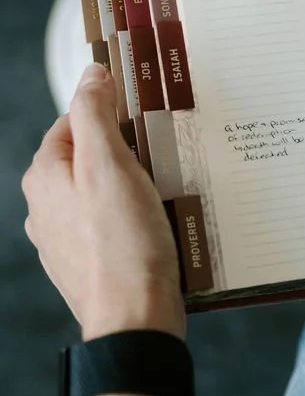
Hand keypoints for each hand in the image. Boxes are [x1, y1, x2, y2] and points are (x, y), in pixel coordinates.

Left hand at [22, 64, 184, 340]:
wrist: (135, 320)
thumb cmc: (124, 245)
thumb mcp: (110, 164)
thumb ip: (95, 113)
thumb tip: (90, 75)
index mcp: (45, 178)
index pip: (74, 121)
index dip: (110, 111)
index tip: (146, 111)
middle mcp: (46, 209)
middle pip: (91, 158)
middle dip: (127, 152)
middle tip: (164, 152)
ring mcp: (66, 241)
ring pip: (104, 194)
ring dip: (135, 188)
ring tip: (169, 190)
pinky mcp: (91, 265)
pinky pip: (115, 228)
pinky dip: (137, 221)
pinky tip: (162, 226)